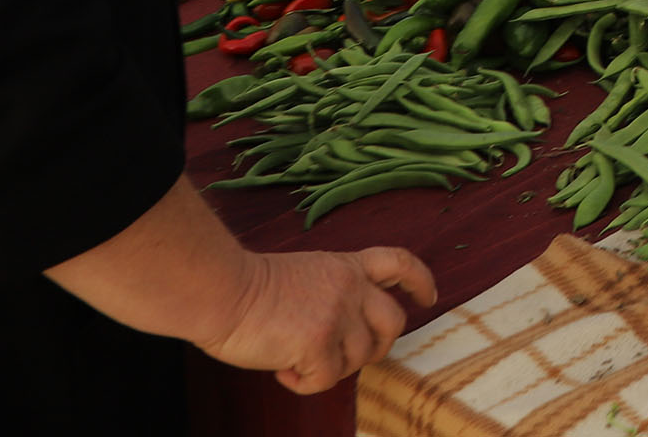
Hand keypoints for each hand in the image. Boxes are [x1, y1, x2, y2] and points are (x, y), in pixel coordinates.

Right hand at [195, 247, 435, 395]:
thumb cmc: (246, 287)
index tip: (428, 297)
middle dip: (378, 347)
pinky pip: (325, 380)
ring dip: (331, 368)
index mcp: (346, 266)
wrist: (220, 290)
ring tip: (294, 359)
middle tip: (347, 357)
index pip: (399, 264)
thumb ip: (333, 292)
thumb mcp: (305, 274)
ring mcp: (338, 314)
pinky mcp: (319, 342)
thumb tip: (346, 331)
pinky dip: (303, 383)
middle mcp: (350, 287)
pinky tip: (281, 368)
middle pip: (393, 322)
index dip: (419, 281)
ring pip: (360, 358)